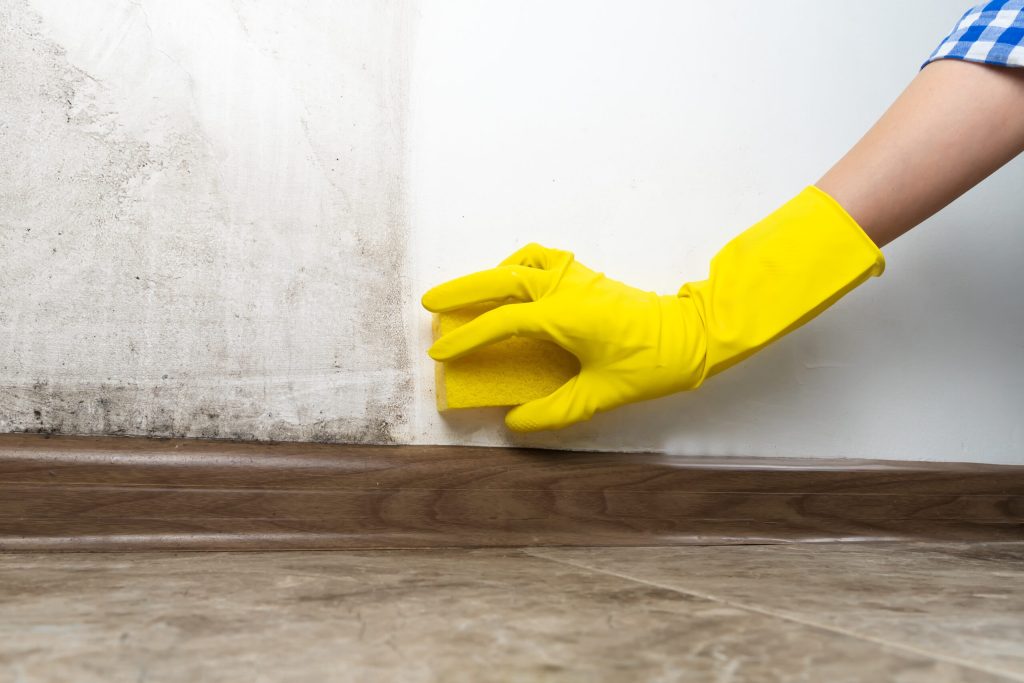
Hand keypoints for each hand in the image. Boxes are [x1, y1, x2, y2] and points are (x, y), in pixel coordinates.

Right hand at [422, 243, 706, 431]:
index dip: (466, 339)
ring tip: (469, 294)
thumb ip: (554, 411)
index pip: (501, 323)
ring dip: (490, 274)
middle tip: (430, 303)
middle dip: (462, 290)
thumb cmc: (650, 365)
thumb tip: (515, 423)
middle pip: (501, 279)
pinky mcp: (588, 277)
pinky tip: (515, 282)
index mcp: (563, 316)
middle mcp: (565, 290)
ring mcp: (578, 278)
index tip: (439, 352)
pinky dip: (522, 263)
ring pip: (522, 263)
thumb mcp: (600, 396)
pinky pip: (546, 258)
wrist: (691, 337)